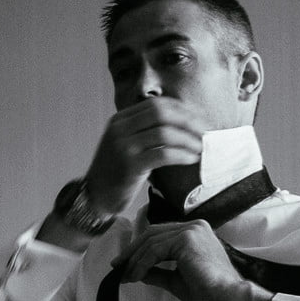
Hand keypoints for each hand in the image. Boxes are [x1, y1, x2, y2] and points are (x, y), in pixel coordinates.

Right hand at [82, 97, 204, 214]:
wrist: (95, 196)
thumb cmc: (117, 171)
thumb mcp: (126, 143)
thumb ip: (145, 130)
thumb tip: (184, 122)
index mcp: (120, 119)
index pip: (156, 104)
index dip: (181, 109)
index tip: (198, 119)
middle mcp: (120, 129)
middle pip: (161, 113)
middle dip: (188, 121)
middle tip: (204, 132)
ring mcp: (123, 146)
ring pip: (164, 133)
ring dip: (188, 140)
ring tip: (200, 148)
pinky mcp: (130, 165)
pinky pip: (163, 154)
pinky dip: (182, 155)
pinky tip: (191, 159)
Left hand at [126, 218, 269, 300]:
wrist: (226, 296)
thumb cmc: (208, 290)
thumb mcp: (175, 279)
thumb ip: (157, 272)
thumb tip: (137, 272)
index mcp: (194, 232)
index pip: (160, 235)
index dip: (140, 248)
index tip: (125, 263)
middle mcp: (193, 226)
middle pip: (152, 234)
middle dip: (132, 251)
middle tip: (118, 266)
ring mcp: (190, 230)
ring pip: (151, 241)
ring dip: (135, 260)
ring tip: (125, 275)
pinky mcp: (186, 238)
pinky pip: (155, 250)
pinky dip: (142, 263)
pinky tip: (135, 275)